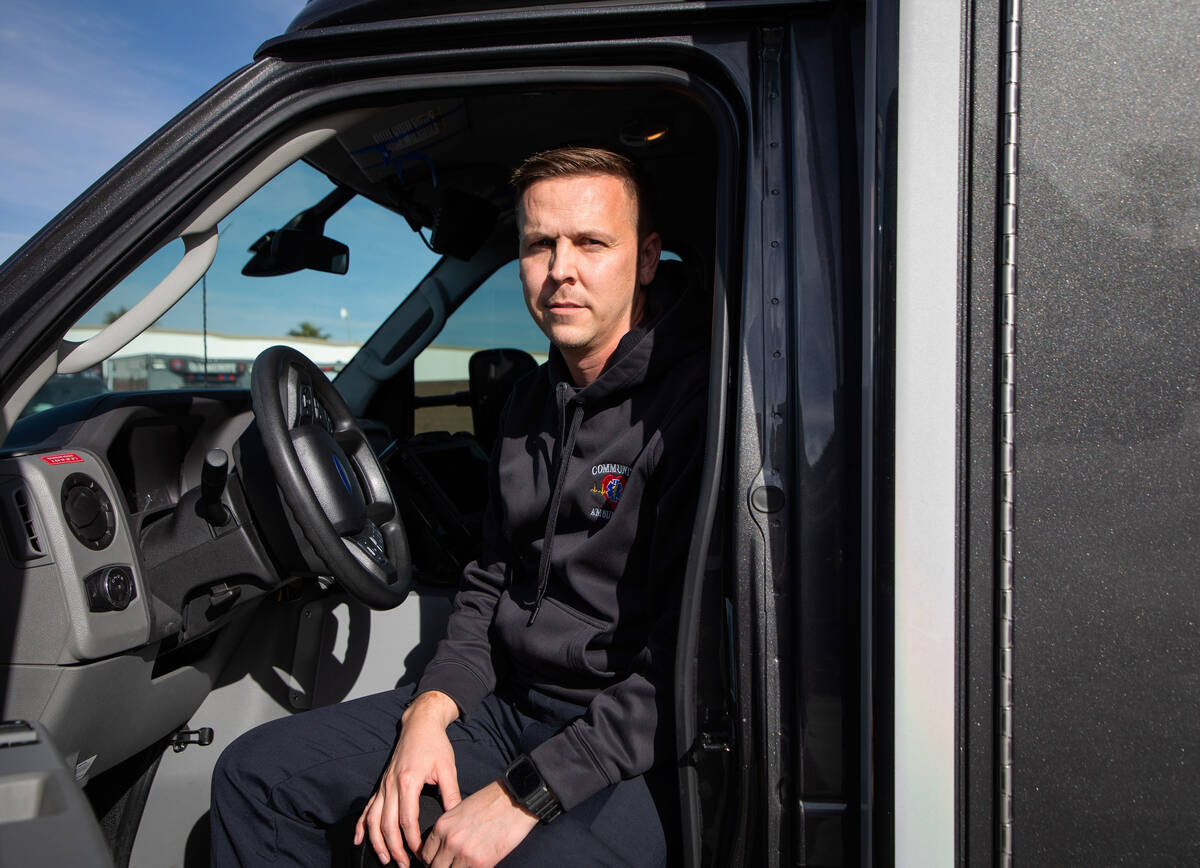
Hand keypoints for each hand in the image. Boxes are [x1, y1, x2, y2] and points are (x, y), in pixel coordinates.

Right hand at [354, 691, 461, 865]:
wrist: (420, 724)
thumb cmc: (435, 745)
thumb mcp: (448, 768)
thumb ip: (451, 794)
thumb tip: (455, 818)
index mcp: (408, 781)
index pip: (406, 819)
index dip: (412, 840)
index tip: (420, 854)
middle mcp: (391, 785)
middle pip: (387, 825)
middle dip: (395, 848)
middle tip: (403, 865)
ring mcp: (383, 785)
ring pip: (373, 820)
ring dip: (377, 842)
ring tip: (386, 859)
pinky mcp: (381, 784)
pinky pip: (367, 808)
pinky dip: (361, 826)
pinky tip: (359, 840)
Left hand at [419, 780, 538, 867]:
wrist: (516, 799)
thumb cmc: (492, 801)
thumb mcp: (461, 809)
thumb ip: (449, 829)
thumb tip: (445, 846)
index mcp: (443, 825)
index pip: (426, 855)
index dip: (432, 861)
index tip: (439, 862)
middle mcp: (450, 841)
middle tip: (453, 865)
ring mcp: (464, 853)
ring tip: (466, 865)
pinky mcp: (481, 863)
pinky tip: (478, 864)